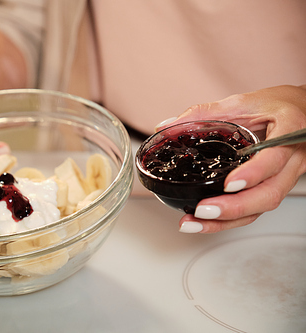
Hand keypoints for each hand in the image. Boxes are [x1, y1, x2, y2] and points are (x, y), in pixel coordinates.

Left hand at [158, 85, 305, 232]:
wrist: (303, 111)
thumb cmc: (277, 105)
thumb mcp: (241, 102)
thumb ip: (204, 113)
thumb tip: (165, 126)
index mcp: (289, 131)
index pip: (274, 158)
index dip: (253, 174)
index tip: (229, 184)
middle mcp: (293, 159)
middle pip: (270, 193)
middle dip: (234, 208)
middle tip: (202, 211)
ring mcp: (286, 176)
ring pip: (263, 206)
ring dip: (228, 220)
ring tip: (194, 223)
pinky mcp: (274, 186)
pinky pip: (256, 208)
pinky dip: (231, 218)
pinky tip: (205, 221)